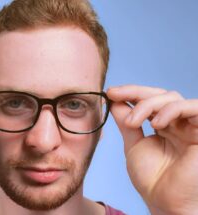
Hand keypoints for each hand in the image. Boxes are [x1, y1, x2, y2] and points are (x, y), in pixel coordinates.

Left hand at [107, 85, 197, 214]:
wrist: (164, 201)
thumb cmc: (151, 179)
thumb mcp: (133, 145)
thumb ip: (127, 123)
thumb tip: (115, 102)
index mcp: (163, 126)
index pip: (149, 100)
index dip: (130, 92)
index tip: (111, 92)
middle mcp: (178, 124)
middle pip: (161, 94)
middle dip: (136, 93)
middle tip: (115, 96)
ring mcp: (190, 127)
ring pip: (174, 98)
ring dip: (149, 104)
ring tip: (134, 122)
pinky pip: (195, 109)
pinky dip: (173, 110)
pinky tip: (157, 123)